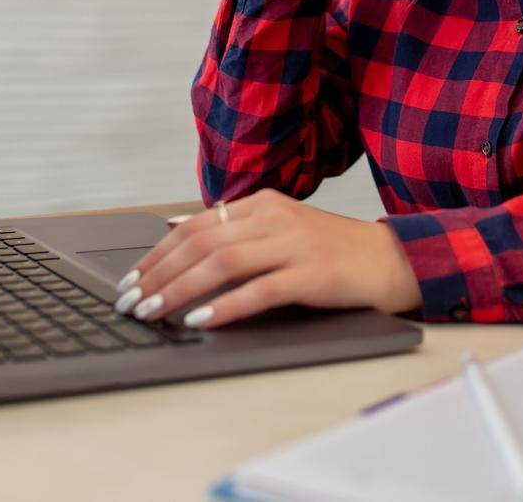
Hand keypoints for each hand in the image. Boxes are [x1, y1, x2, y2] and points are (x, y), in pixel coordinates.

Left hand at [114, 189, 421, 328]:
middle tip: (130, 302)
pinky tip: (200, 320)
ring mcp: (294, 244)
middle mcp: (276, 217)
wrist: (392, 261)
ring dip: (180, 289)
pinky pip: (260, 290)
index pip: (195, 225)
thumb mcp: (282, 230)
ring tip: (153, 312)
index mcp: (264, 204)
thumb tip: (178, 229)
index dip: (157, 254)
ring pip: (223, 262)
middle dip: (158, 274)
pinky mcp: (312, 274)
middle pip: (201, 242)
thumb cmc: (332, 252)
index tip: (131, 280)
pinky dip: (225, 306)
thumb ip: (237, 230)